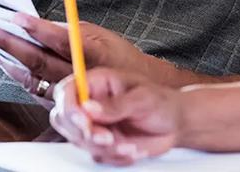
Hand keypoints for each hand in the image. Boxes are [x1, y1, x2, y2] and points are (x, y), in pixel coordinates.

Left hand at [0, 14, 161, 102]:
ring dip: (8, 62)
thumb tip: (44, 25)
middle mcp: (78, 76)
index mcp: (91, 55)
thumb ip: (73, 31)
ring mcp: (68, 93)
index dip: (37, 29)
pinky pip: (35, 91)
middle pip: (39, 60)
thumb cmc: (117, 59)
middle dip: (11, 44)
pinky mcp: (62, 104)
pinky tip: (6, 65)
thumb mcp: (101, 35)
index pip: (60, 40)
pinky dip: (18, 77)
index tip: (17, 17)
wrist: (131, 93)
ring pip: (32, 79)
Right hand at [50, 69, 180, 165]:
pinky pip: (96, 155)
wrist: (175, 124)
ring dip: (104, 148)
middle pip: (64, 118)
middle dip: (85, 133)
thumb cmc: (161, 103)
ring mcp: (95, 124)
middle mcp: (91, 102)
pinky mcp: (101, 143)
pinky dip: (114, 157)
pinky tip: (132, 150)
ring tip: (129, 146)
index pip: (67, 91)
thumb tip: (89, 108)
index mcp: (97, 82)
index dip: (70, 108)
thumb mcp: (142, 98)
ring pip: (79, 141)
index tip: (85, 122)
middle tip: (109, 138)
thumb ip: (116, 105)